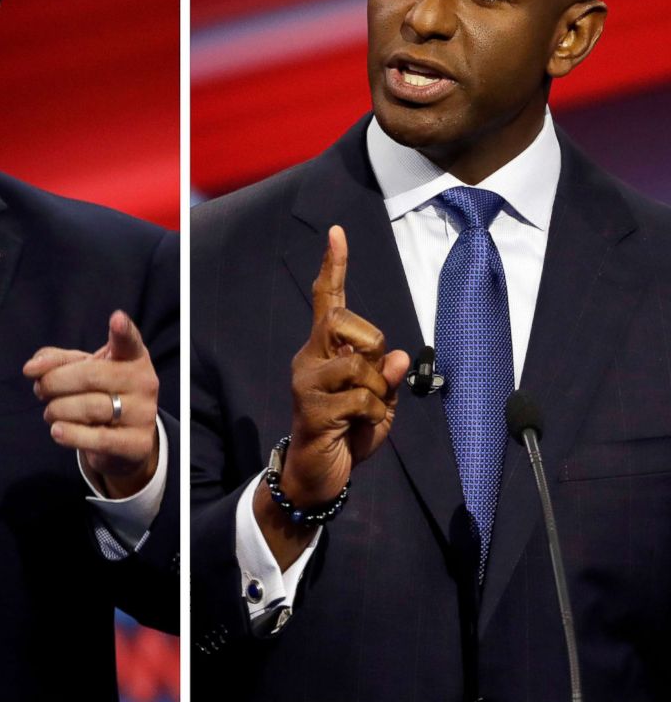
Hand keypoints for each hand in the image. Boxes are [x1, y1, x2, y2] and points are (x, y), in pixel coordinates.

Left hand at [22, 310, 159, 498]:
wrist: (125, 440)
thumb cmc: (100, 394)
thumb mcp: (81, 371)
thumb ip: (55, 361)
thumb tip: (32, 368)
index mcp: (133, 357)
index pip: (129, 341)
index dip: (123, 330)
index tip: (116, 318)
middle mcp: (144, 381)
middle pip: (91, 376)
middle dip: (55, 382)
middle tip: (40, 389)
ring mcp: (144, 413)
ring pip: (91, 408)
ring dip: (58, 410)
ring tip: (50, 412)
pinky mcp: (138, 443)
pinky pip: (98, 438)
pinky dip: (71, 434)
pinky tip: (57, 430)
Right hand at [282, 225, 409, 507]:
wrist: (318, 475)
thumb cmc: (349, 432)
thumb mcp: (379, 404)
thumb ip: (388, 378)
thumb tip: (400, 357)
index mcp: (326, 350)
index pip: (329, 300)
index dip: (334, 267)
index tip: (337, 233)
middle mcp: (310, 358)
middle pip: (343, 321)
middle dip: (372, 343)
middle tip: (375, 376)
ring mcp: (307, 383)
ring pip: (356, 363)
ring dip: (376, 389)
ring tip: (367, 409)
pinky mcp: (312, 410)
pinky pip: (360, 400)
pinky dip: (374, 414)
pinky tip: (360, 427)